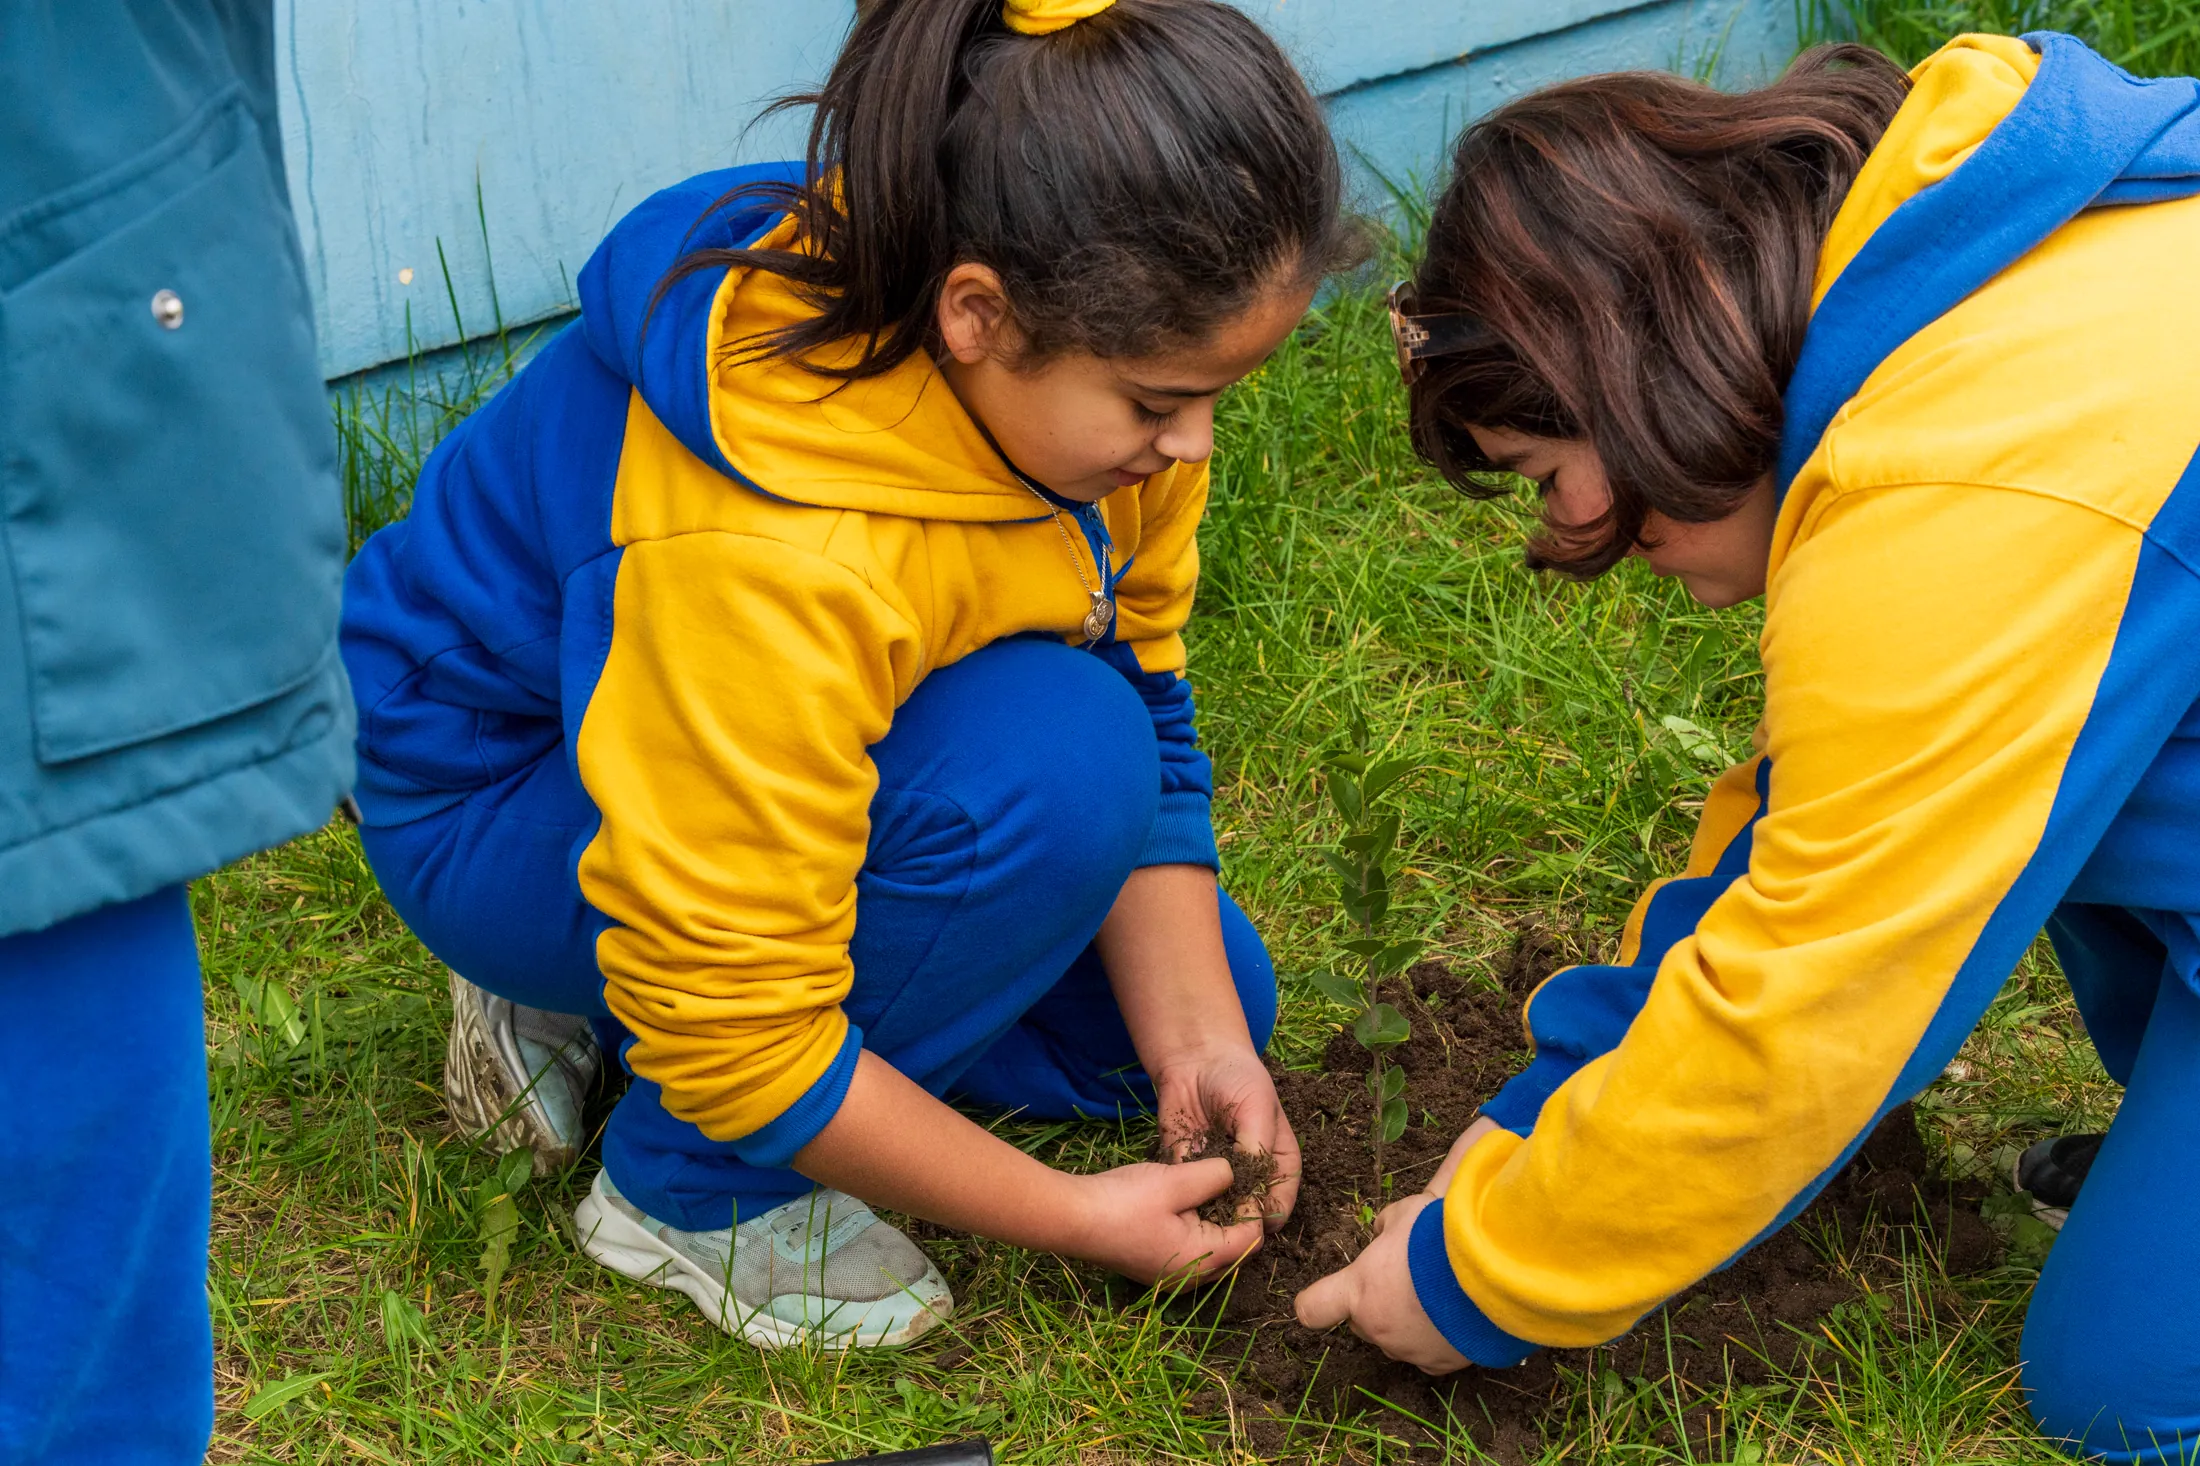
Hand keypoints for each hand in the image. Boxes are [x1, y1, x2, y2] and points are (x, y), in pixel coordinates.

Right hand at [1062, 1158, 1264, 1283]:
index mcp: (1202, 1261)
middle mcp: (1191, 1279)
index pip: (1252, 1239)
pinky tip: (1187, 1206)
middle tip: (1229, 1183)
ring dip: (1219, 1224)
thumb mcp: (1176, 1180)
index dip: (1253, 1207)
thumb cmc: (1124, 1201)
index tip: (1243, 1178)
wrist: (1072, 1219)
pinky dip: (1199, 1232)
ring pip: (1215, 1253)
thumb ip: (1215, 1176)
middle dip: (1238, 1217)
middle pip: (1237, 1251)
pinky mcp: (1156, 1271)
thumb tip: (1235, 1174)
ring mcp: (1172, 1279)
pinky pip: (1193, 1254)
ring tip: (1209, 1191)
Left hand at [1153, 1044, 1301, 1228]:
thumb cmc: (1237, 1079)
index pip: (1280, 1201)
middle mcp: (1251, 1176)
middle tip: (1224, 1222)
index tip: (1253, 1217)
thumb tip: (1252, 1193)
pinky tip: (1179, 1200)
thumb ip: (1257, 1148)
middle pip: (1250, 1213)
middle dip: (1238, 1222)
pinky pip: (1190, 1196)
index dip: (1269, 1214)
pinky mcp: (1191, 1171)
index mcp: (1279, 1162)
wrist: (1195, 1060)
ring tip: (1200, 1214)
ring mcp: (1221, 1176)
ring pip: (1220, 1212)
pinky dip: (1186, 1202)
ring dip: (1210, 1217)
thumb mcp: (1256, 1108)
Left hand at [1291, 1115, 1502, 1372]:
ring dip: (1406, 1322)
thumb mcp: (1405, 1214)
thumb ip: (1386, 1225)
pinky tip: (1453, 1318)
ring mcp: (1409, 1350)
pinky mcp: (1441, 1364)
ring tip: (1437, 1296)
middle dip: (1374, 1305)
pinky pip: (1428, 1355)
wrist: (1492, 1276)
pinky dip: (1436, 1340)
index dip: (1314, 1303)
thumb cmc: (1438, 1240)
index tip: (1324, 1297)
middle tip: (1403, 1281)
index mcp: (1358, 1293)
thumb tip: (1381, 1230)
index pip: (1312, 1309)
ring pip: (1396, 1339)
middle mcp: (1378, 1328)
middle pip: (1361, 1322)